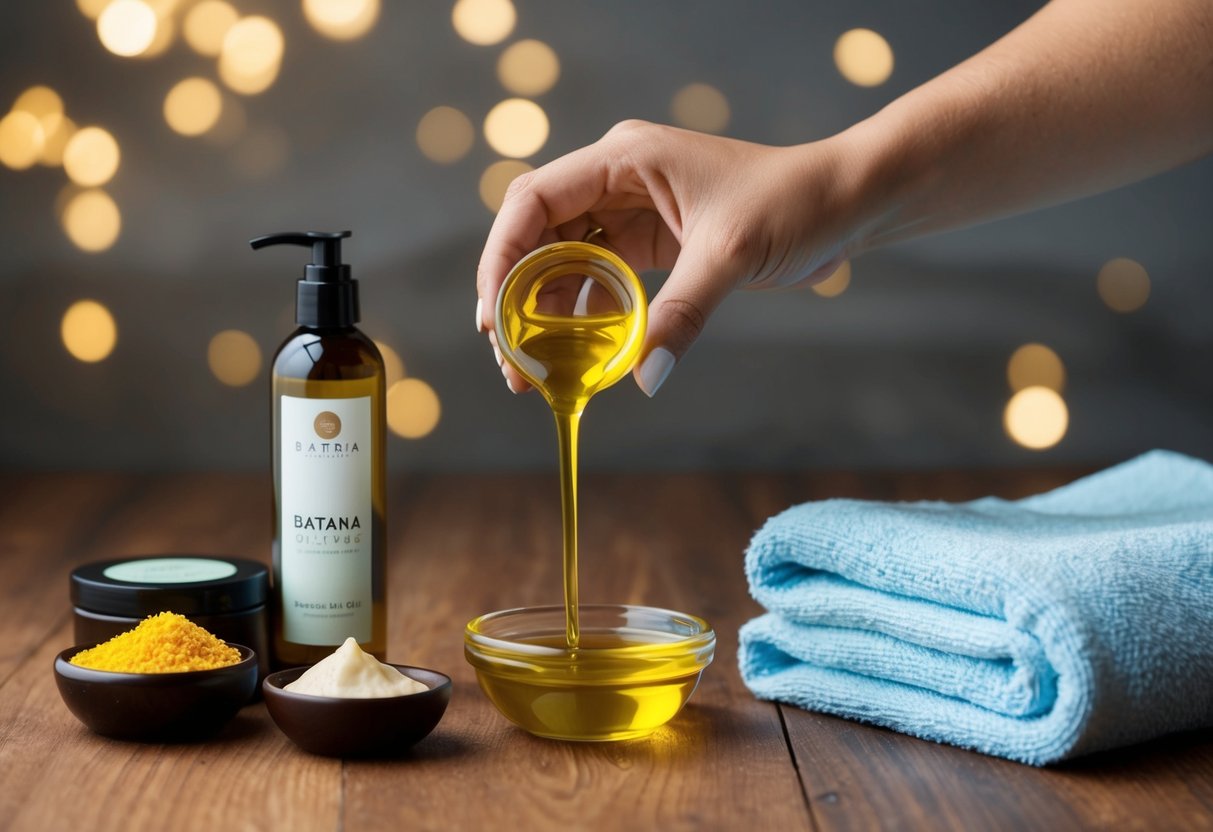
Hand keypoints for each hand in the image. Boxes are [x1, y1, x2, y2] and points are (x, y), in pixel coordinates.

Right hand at [475, 121, 856, 395]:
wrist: (844, 202)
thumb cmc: (793, 201)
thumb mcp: (731, 255)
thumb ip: (682, 314)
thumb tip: (644, 378)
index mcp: (624, 158)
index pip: (534, 200)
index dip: (503, 257)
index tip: (493, 315)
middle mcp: (617, 179)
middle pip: (538, 234)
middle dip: (516, 295)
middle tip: (509, 358)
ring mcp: (631, 211)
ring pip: (563, 260)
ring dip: (544, 311)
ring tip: (534, 367)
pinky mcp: (650, 241)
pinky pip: (598, 277)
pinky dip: (584, 314)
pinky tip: (578, 354)